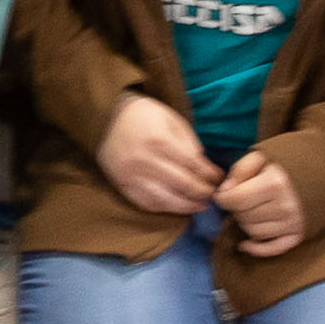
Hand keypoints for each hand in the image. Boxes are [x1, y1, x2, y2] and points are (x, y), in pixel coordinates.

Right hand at [93, 91, 218, 220]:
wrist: (105, 118)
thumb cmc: (142, 115)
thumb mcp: (169, 117)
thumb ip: (188, 140)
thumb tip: (202, 165)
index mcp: (159, 140)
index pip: (192, 164)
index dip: (209, 174)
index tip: (219, 177)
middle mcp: (146, 161)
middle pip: (183, 184)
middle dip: (203, 191)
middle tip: (214, 194)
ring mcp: (133, 176)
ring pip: (166, 199)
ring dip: (187, 206)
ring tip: (200, 206)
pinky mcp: (123, 186)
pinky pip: (147, 203)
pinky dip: (165, 208)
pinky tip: (177, 207)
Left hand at [214, 145, 308, 256]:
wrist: (320, 173)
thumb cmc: (284, 164)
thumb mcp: (261, 157)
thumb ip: (240, 171)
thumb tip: (224, 192)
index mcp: (275, 183)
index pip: (236, 200)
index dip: (223, 198)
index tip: (222, 195)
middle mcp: (285, 206)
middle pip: (243, 217)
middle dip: (236, 208)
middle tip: (241, 198)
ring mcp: (293, 222)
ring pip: (253, 232)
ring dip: (246, 223)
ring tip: (251, 209)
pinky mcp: (298, 235)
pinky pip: (272, 249)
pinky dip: (257, 249)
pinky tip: (245, 244)